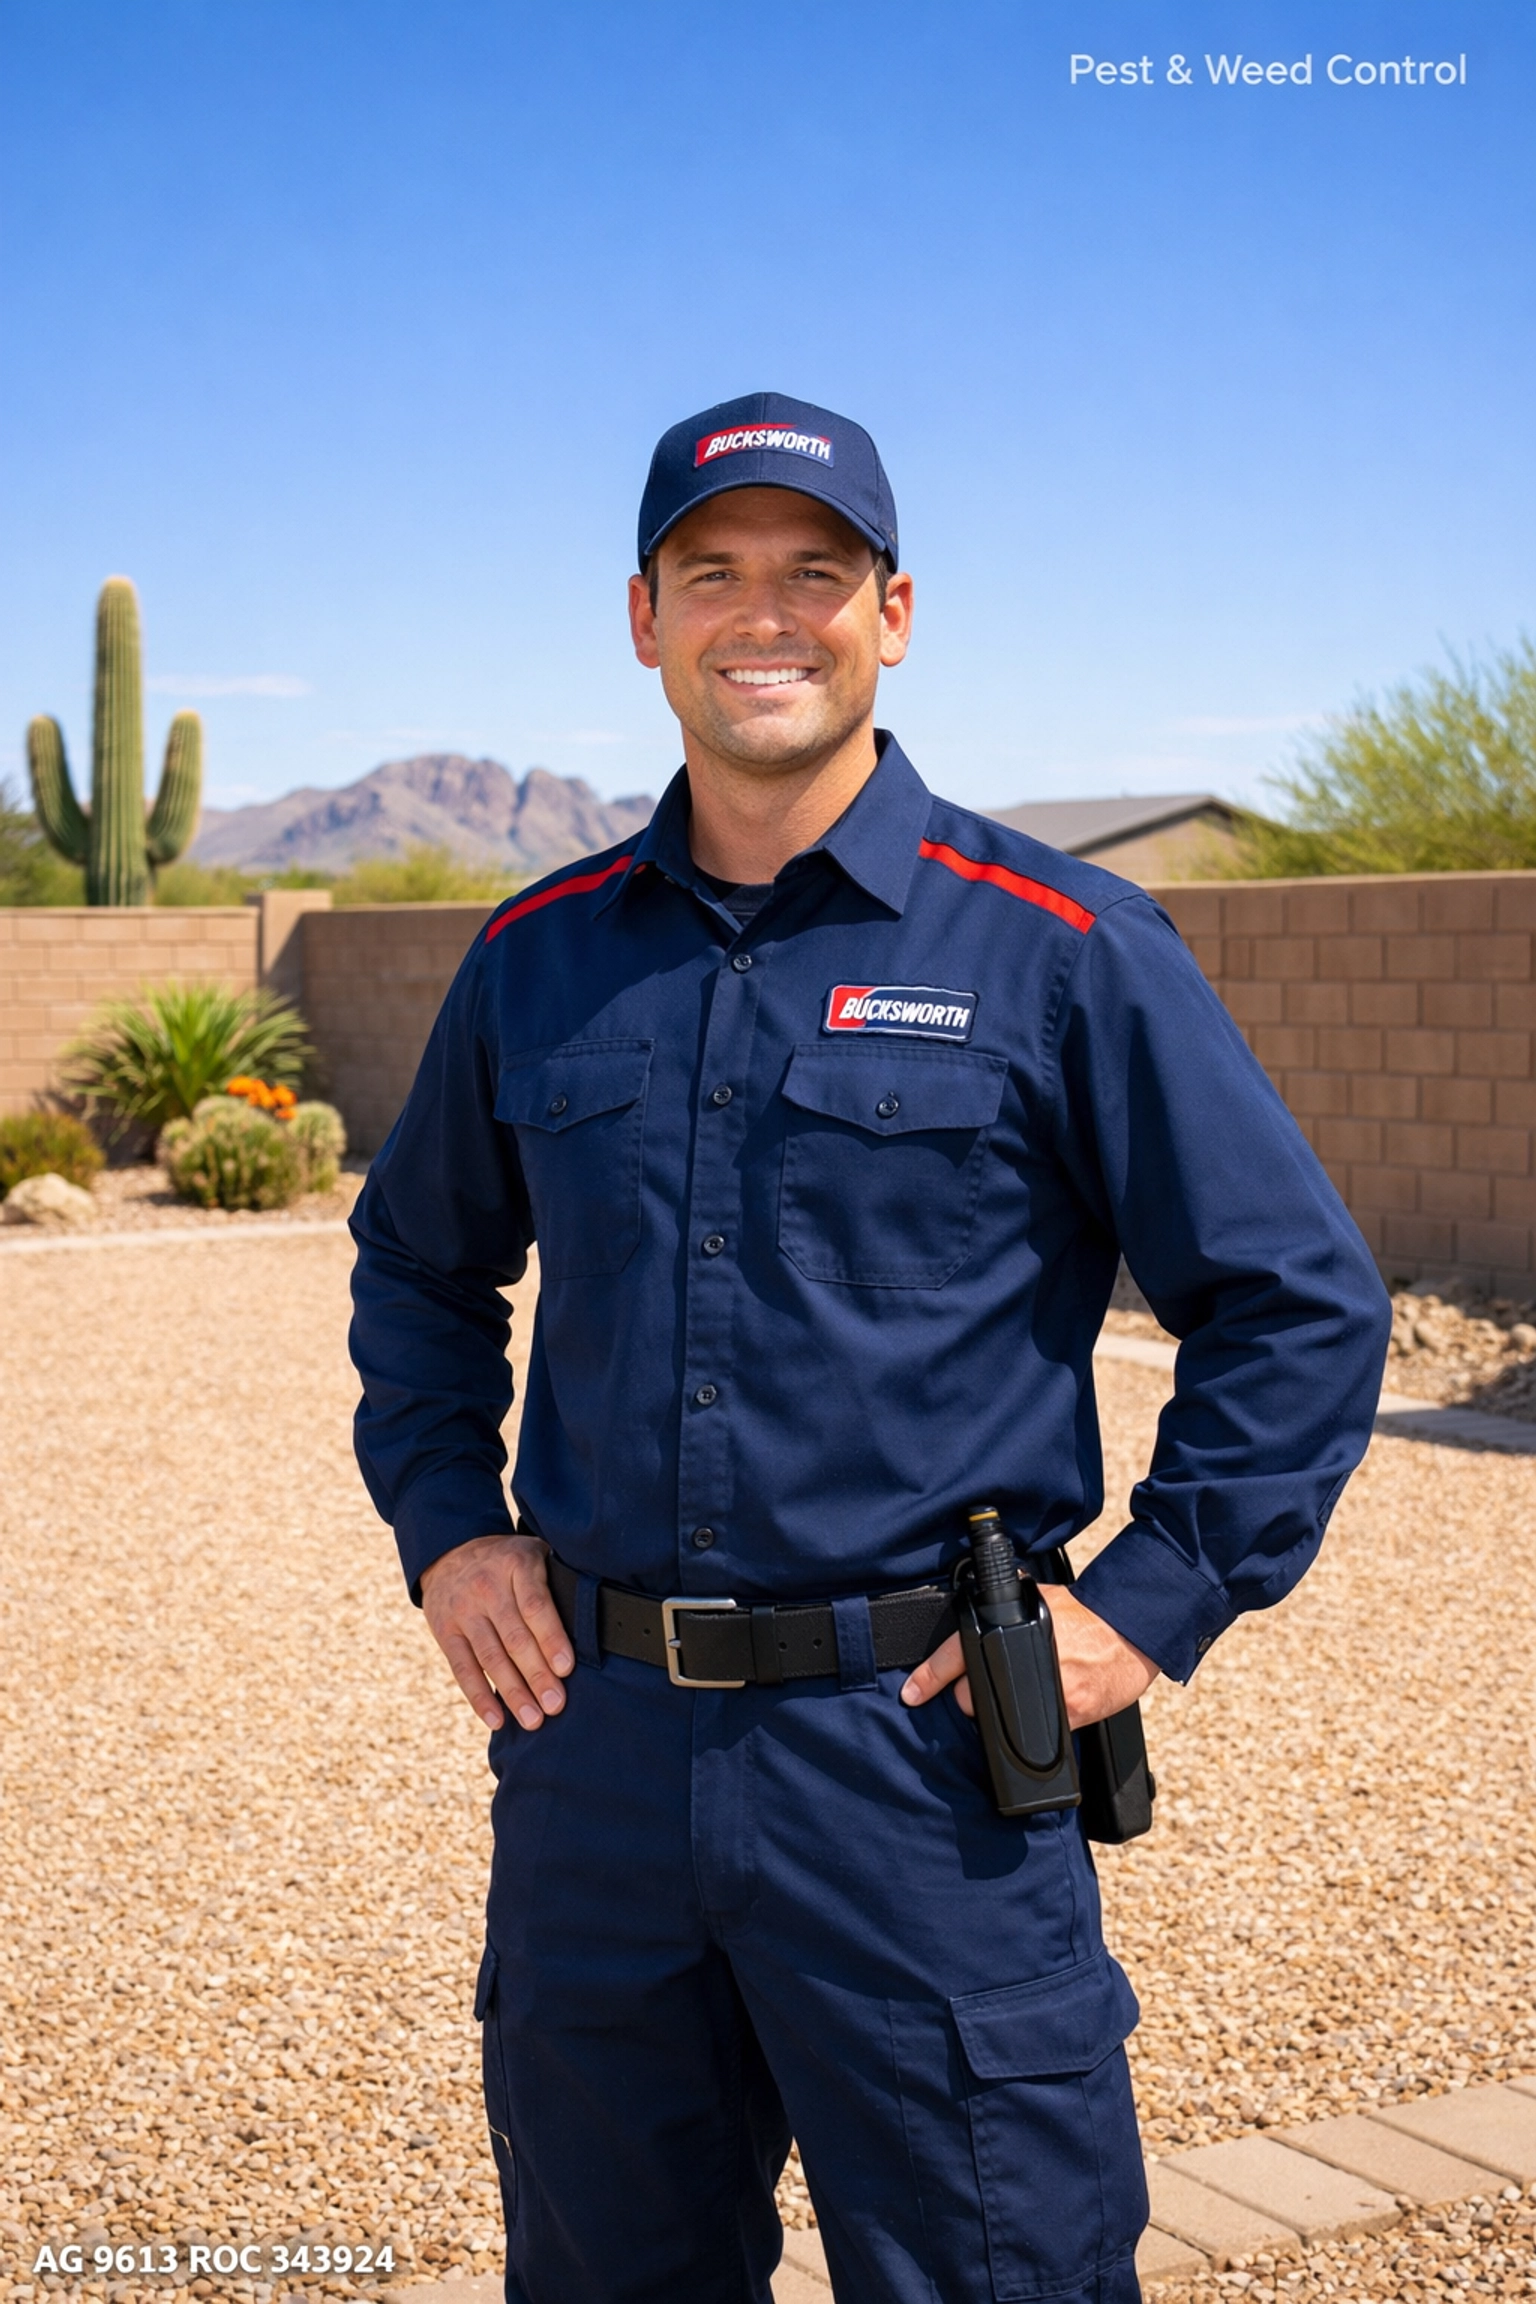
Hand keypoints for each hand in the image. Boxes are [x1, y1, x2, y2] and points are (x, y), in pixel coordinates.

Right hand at [420, 1533, 573, 1731]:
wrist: (451, 1550)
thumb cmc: (510, 1562)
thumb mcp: (534, 1554)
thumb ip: (557, 1580)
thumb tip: (595, 1620)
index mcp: (517, 1565)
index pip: (536, 1605)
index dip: (551, 1638)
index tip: (566, 1668)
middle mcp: (487, 1586)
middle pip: (515, 1637)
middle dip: (537, 1674)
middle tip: (556, 1705)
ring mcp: (463, 1610)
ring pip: (490, 1657)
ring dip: (513, 1692)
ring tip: (533, 1720)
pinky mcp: (445, 1631)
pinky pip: (462, 1668)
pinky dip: (479, 1697)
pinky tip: (497, 1719)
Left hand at [900, 1584, 1157, 1728]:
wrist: (1131, 1630)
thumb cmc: (1086, 1614)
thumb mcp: (1039, 1599)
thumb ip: (1006, 1604)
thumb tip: (983, 1598)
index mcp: (1010, 1629)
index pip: (957, 1655)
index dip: (929, 1677)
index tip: (911, 1694)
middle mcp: (1023, 1660)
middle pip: (971, 1700)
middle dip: (972, 1699)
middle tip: (991, 1688)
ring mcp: (1047, 1690)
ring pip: (1000, 1721)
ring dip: (1002, 1715)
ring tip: (1023, 1695)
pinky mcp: (1071, 1714)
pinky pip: (1037, 1733)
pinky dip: (1037, 1726)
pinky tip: (1052, 1702)